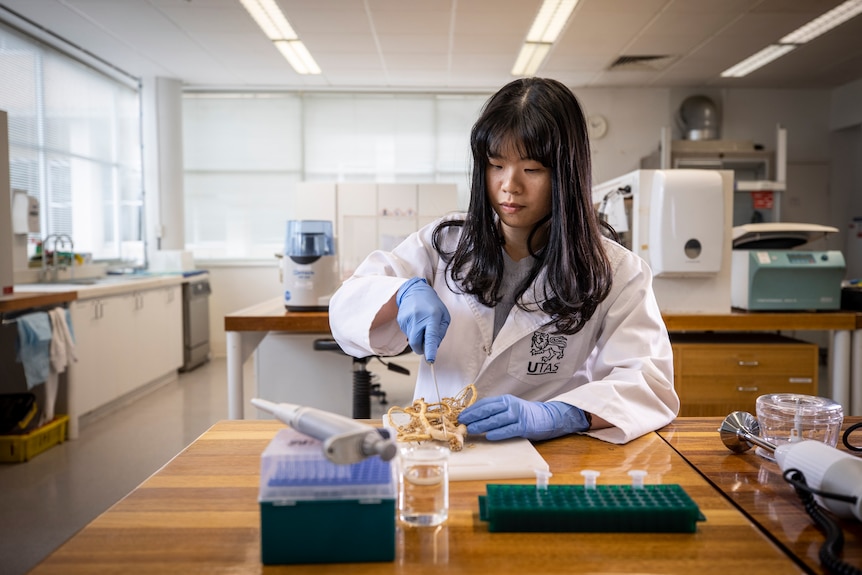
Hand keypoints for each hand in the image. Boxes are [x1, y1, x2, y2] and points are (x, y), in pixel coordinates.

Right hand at [396, 277, 449, 362]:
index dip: (430, 350)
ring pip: (412, 339)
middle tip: (426, 346)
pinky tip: (416, 321)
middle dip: (421, 349)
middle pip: (416, 343)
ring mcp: (407, 319)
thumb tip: (434, 347)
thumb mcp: (444, 316)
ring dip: (418, 337)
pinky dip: (413, 332)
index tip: (431, 359)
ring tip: (421, 324)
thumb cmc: (432, 304)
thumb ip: (440, 333)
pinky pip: (407, 333)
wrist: (415, 291)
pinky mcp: (401, 320)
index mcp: (432, 317)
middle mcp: (418, 318)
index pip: (430, 337)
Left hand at [458, 395, 589, 440]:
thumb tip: (474, 418)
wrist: (548, 417)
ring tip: (472, 429)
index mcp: (505, 400)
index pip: (485, 403)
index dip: (472, 409)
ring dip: (483, 425)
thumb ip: (495, 411)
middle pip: (489, 410)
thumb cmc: (524, 414)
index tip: (461, 416)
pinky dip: (499, 433)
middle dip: (474, 416)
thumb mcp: (509, 408)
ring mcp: (518, 415)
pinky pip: (509, 429)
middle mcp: (511, 405)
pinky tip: (489, 436)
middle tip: (462, 422)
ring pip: (497, 420)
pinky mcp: (524, 426)